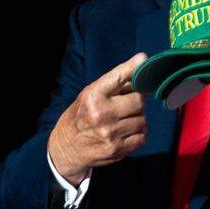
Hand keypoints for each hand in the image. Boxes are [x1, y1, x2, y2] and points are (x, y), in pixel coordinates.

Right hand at [48, 53, 149, 183]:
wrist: (66, 147)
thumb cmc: (82, 115)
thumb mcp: (90, 94)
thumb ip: (114, 83)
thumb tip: (141, 65)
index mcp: (92, 95)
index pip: (118, 77)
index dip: (133, 68)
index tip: (143, 60)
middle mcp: (100, 113)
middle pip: (138, 100)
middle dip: (137, 101)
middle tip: (128, 104)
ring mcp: (109, 133)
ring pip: (142, 120)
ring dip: (137, 119)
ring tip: (123, 120)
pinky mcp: (116, 148)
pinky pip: (141, 137)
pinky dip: (138, 134)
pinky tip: (125, 132)